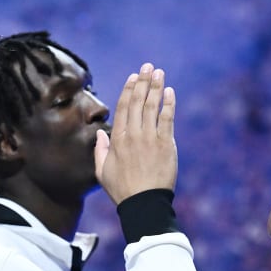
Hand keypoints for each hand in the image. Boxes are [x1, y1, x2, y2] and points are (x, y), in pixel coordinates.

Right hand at [95, 64, 177, 202]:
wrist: (143, 203)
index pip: (123, 107)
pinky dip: (169, 104)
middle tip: (148, 66)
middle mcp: (133, 134)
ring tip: (160, 72)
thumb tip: (100, 134)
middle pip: (138, 102)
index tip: (133, 77)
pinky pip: (167, 119)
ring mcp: (150, 138)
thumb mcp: (102, 171)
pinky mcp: (166, 144)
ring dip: (156, 87)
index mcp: (117, 139)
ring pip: (152, 106)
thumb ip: (100, 151)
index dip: (129, 89)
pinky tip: (170, 92)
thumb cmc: (122, 190)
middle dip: (143, 81)